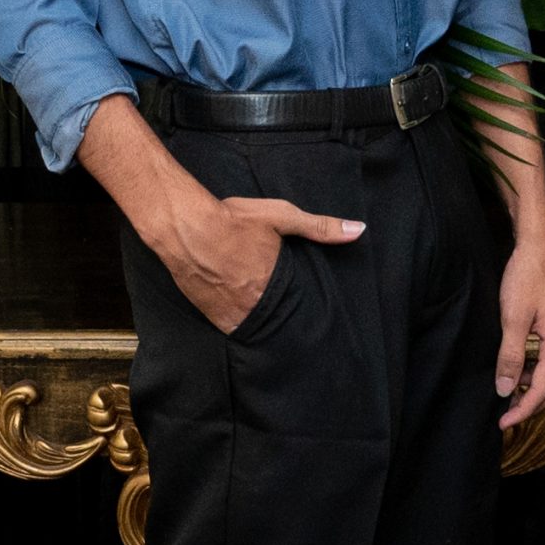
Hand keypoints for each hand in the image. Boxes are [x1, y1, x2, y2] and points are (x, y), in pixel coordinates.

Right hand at [161, 192, 365, 334]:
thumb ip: (320, 227)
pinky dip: (236, 321)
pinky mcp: (211, 314)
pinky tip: (239, 312)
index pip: (298, 305)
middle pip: (276, 319)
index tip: (301, 303)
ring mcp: (231, 313)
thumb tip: (359, 230)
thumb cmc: (233, 220)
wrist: (185, 226)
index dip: (298, 303)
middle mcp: (255, 305)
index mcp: (276, 285)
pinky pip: (230, 327)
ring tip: (260, 311)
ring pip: (254, 326)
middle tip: (279, 307)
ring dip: (258, 320)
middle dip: (279, 314)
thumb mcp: (281, 217)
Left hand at [494, 218, 544, 429]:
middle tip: (506, 417)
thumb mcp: (512, 318)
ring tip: (509, 394)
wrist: (542, 245)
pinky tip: (520, 369)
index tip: (504, 423)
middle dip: (531, 405)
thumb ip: (510, 356)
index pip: (542, 390)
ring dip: (535, 389)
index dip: (522, 410)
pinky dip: (539, 372)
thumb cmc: (528, 275)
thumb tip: (505, 389)